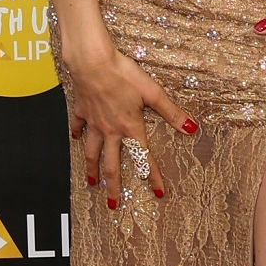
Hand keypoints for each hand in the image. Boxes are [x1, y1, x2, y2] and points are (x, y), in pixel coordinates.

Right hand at [64, 44, 196, 205]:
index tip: (156, 192)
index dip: (152, 176)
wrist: (92, 62)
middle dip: (113, 187)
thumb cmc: (122, 74)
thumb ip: (171, 113)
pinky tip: (74, 140)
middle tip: (113, 204)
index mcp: (130, 127)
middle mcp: (111, 130)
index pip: (144, 158)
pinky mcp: (82, 111)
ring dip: (92, 169)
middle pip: (112, 165)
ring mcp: (94, 122)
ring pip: (92, 152)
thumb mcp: (153, 92)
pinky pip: (78, 127)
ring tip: (92, 183)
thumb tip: (191, 128)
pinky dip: (76, 135)